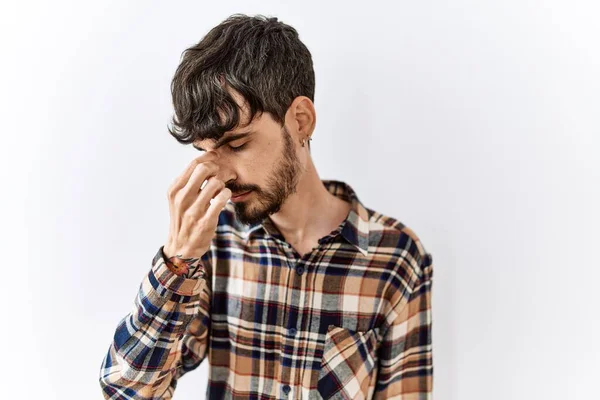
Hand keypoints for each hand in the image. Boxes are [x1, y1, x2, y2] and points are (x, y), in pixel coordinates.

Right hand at [163, 151, 230, 275]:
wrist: (181, 248)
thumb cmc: (183, 218)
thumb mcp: (178, 199)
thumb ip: (188, 181)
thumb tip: (206, 160)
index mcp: (174, 190)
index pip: (194, 164)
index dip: (209, 158)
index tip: (216, 160)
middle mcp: (182, 198)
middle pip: (204, 168)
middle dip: (217, 168)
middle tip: (221, 175)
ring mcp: (193, 210)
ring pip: (215, 182)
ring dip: (222, 184)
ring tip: (220, 191)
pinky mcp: (206, 221)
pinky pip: (223, 198)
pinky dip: (226, 195)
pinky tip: (224, 198)